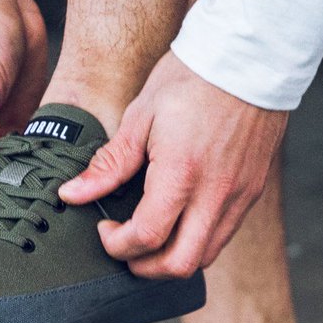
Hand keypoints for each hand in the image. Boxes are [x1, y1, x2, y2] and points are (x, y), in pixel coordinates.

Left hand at [59, 51, 286, 277]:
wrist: (252, 55)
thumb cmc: (192, 78)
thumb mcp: (141, 115)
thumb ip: (109, 164)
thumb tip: (71, 194)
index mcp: (182, 174)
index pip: (147, 238)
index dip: (117, 245)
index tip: (104, 229)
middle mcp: (216, 194)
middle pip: (180, 265)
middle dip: (144, 267)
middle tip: (123, 246)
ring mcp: (239, 196)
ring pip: (205, 256)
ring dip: (172, 258)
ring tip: (149, 235)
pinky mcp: (252, 192)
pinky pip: (223, 235)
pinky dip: (196, 241)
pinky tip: (177, 218)